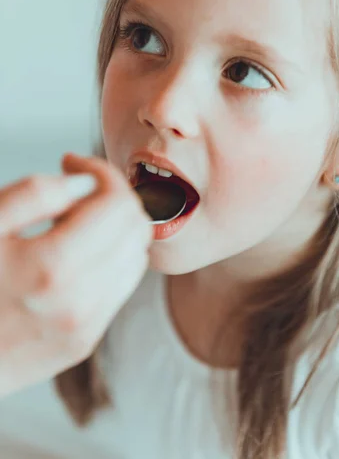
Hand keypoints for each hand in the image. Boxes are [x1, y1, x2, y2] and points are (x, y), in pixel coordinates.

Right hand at [0, 153, 151, 396]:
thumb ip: (33, 195)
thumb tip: (84, 181)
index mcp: (51, 268)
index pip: (118, 204)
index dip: (102, 173)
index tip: (76, 165)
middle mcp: (77, 302)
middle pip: (136, 228)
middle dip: (112, 198)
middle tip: (75, 194)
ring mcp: (85, 327)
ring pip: (137, 256)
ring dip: (115, 230)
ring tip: (72, 226)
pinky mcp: (85, 341)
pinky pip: (124, 286)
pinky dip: (111, 259)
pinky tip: (75, 256)